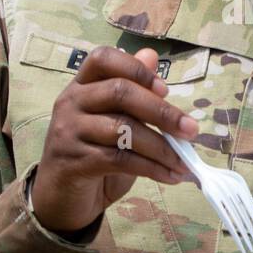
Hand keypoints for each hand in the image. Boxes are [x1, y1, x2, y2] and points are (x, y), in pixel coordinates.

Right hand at [30, 45, 197, 233]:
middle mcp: (70, 102)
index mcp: (81, 85)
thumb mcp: (113, 119)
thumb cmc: (93, 152)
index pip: (102, 58)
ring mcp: (69, 131)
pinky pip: (120, 159)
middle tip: (191, 130)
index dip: (136, 69)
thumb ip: (131, 91)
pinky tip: (169, 176)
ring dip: (161, 147)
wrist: (61, 197)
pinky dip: (152, 168)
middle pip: (120, 92)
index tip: (165, 89)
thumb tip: (152, 55)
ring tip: (184, 163)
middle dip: (161, 111)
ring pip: (123, 129)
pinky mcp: (74, 161)